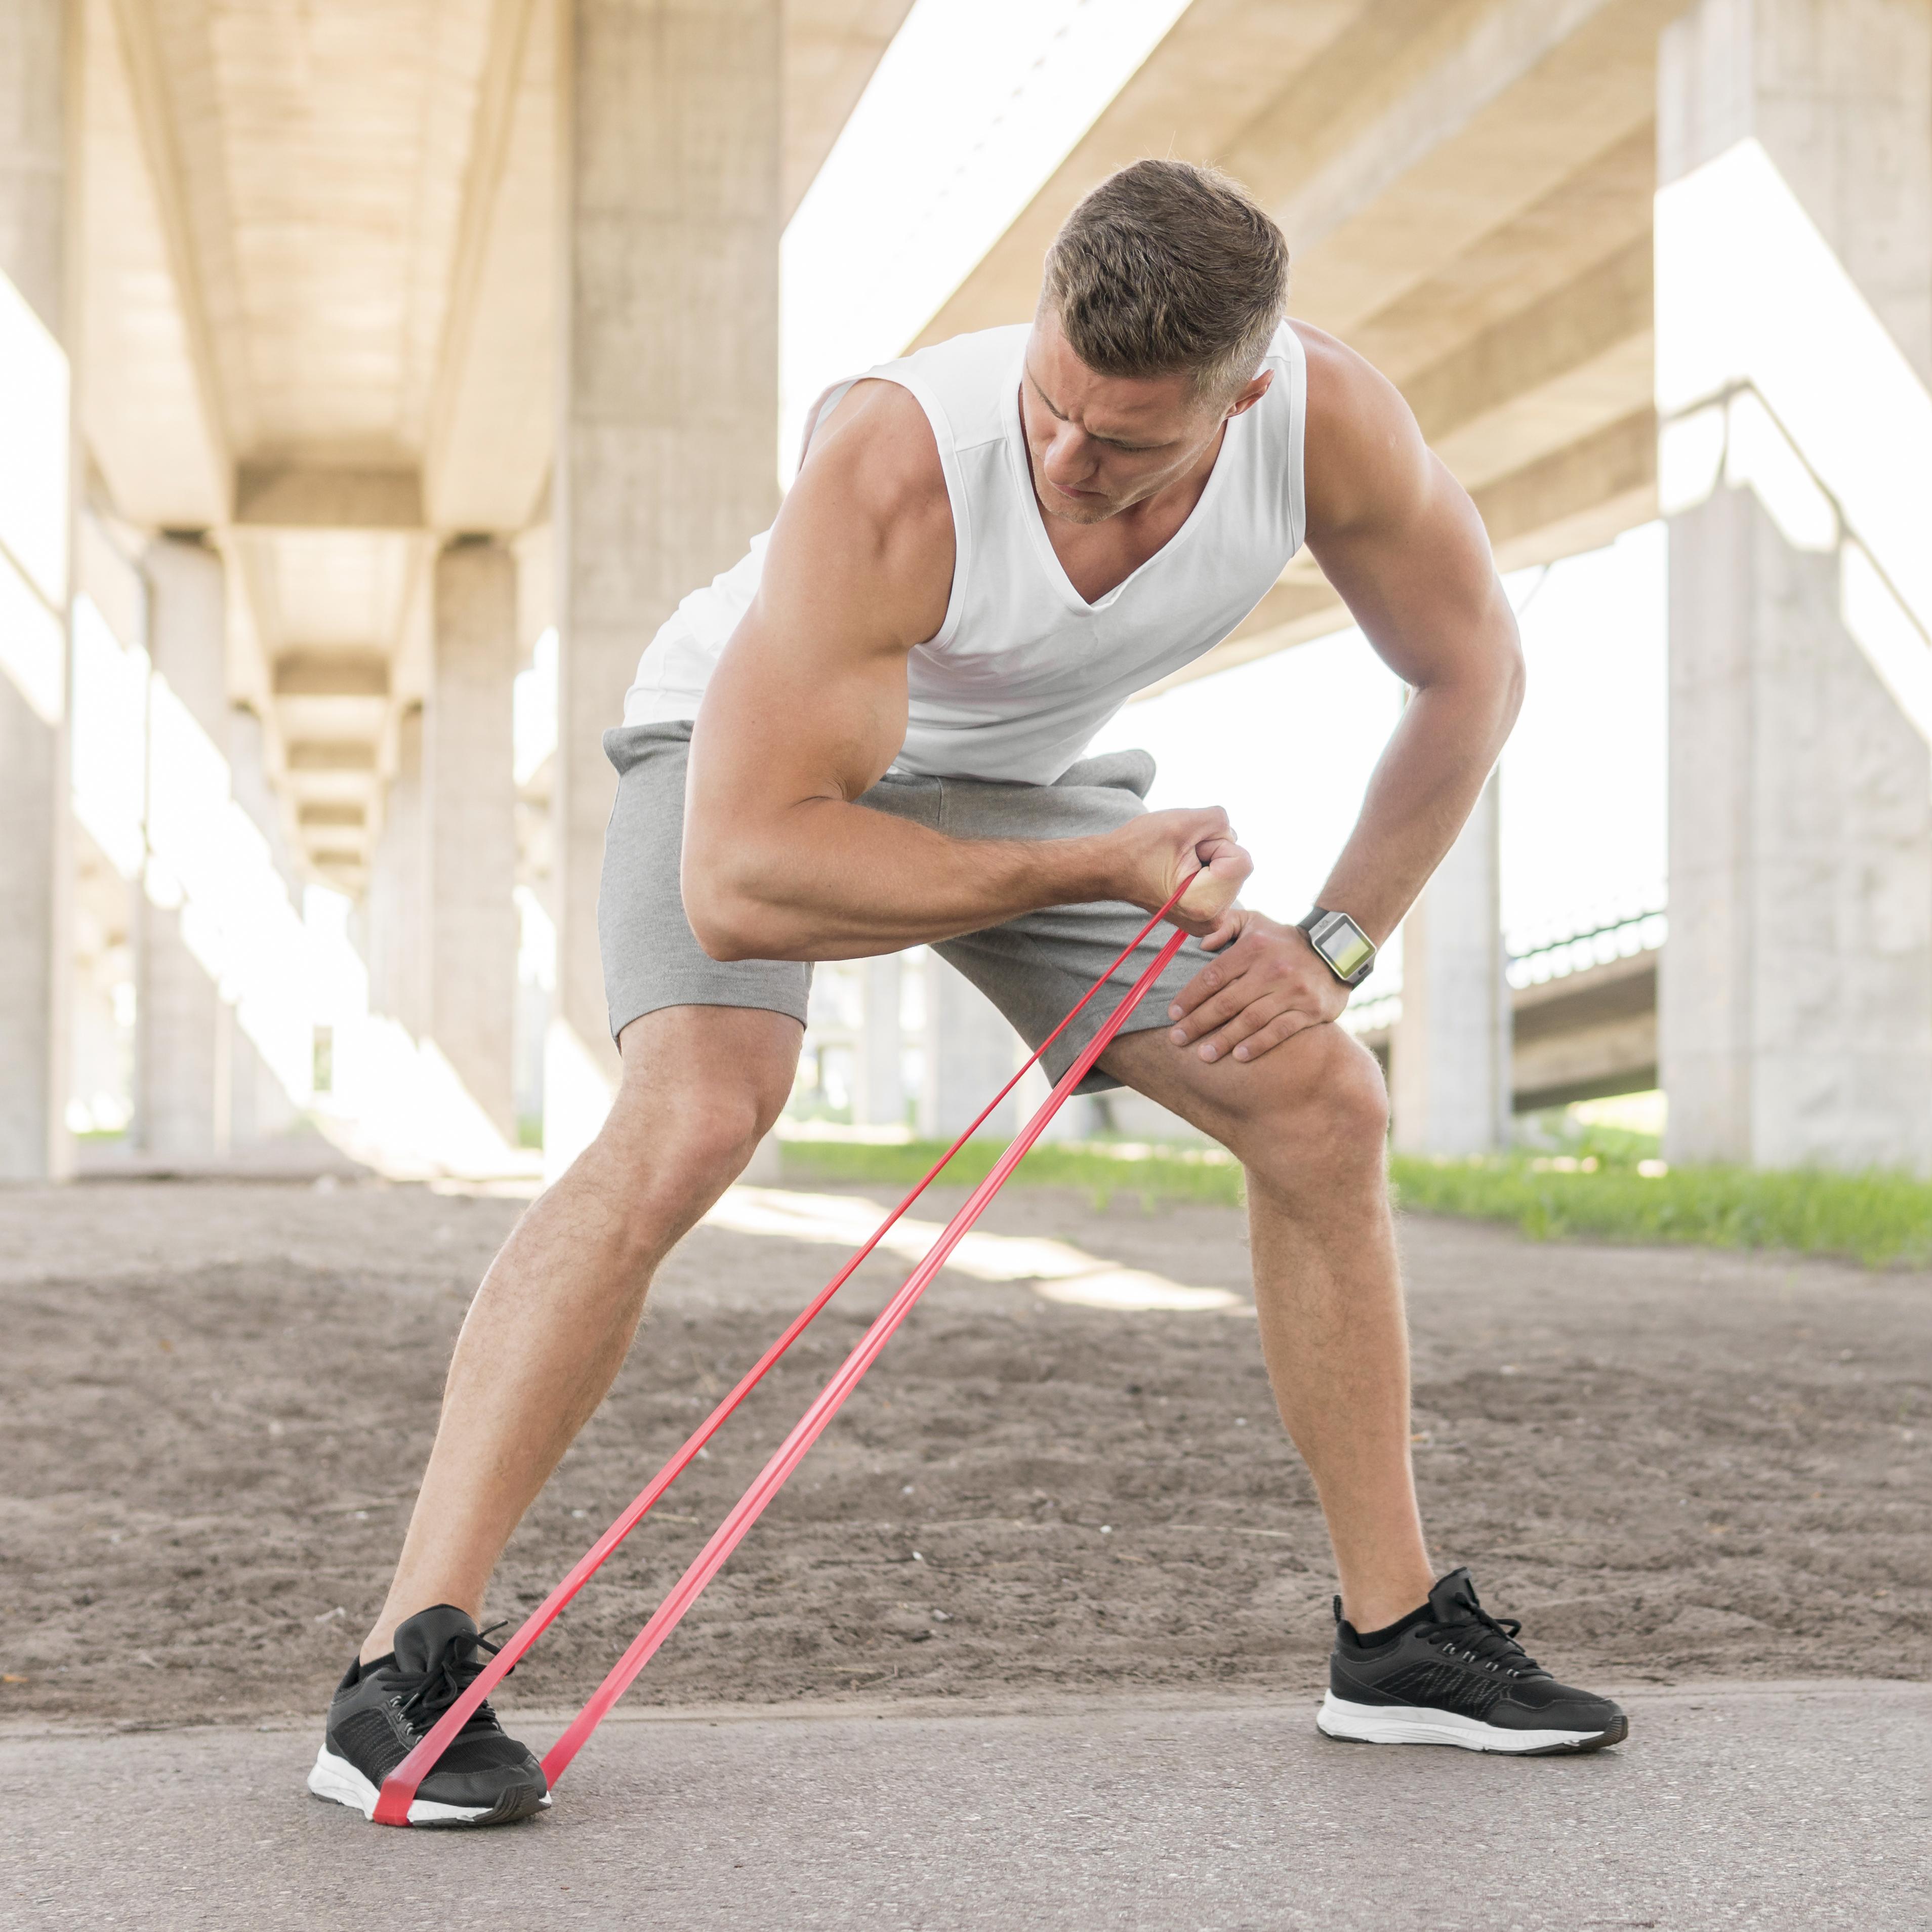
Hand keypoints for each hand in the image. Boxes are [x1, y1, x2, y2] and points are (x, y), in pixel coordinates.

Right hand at [1106, 807, 1252, 942]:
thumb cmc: (1138, 848)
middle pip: (1238, 866)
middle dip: (1213, 852)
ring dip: (1210, 858)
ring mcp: (1209, 921)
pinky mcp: (1206, 914)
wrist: (1111, 869)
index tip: (1186, 852)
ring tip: (1178, 864)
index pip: (1242, 860)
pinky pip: (1223, 879)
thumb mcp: (1182, 822)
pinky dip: (1207, 869)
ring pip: (1232, 870)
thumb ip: (1220, 819)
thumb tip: (1233, 833)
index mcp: (1206, 906)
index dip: (1215, 845)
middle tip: (1179, 857)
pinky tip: (1182, 872)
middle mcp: (1212, 921)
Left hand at [1165, 910, 1350, 1063]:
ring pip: (1251, 1020)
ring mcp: (1292, 991)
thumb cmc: (1284, 940)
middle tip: (1177, 1039)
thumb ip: (1225, 925)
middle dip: (1199, 1023)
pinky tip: (1239, 1056)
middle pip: (1227, 1001)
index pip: (1214, 976)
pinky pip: (1280, 1031)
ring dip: (1225, 1039)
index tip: (1173, 1014)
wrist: (1338, 950)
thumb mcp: (1255, 921)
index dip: (1190, 997)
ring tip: (1203, 1055)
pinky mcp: (1310, 1010)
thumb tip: (1200, 945)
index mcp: (1254, 948)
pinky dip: (1258, 1044)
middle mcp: (1272, 970)